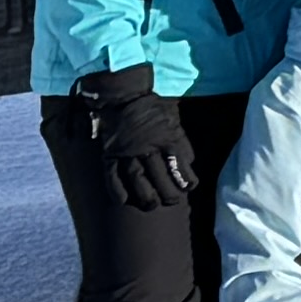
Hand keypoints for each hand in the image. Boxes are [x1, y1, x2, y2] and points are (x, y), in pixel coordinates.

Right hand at [92, 78, 194, 211]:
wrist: (123, 96)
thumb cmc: (152, 108)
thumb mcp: (173, 119)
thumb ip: (181, 141)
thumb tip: (189, 162)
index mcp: (166, 136)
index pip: (178, 162)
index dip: (185, 177)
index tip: (190, 187)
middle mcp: (147, 146)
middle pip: (159, 174)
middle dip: (167, 191)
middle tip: (172, 202)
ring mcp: (127, 151)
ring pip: (137, 177)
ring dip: (145, 194)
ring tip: (151, 205)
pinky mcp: (111, 153)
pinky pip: (112, 174)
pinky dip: (116, 189)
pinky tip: (123, 201)